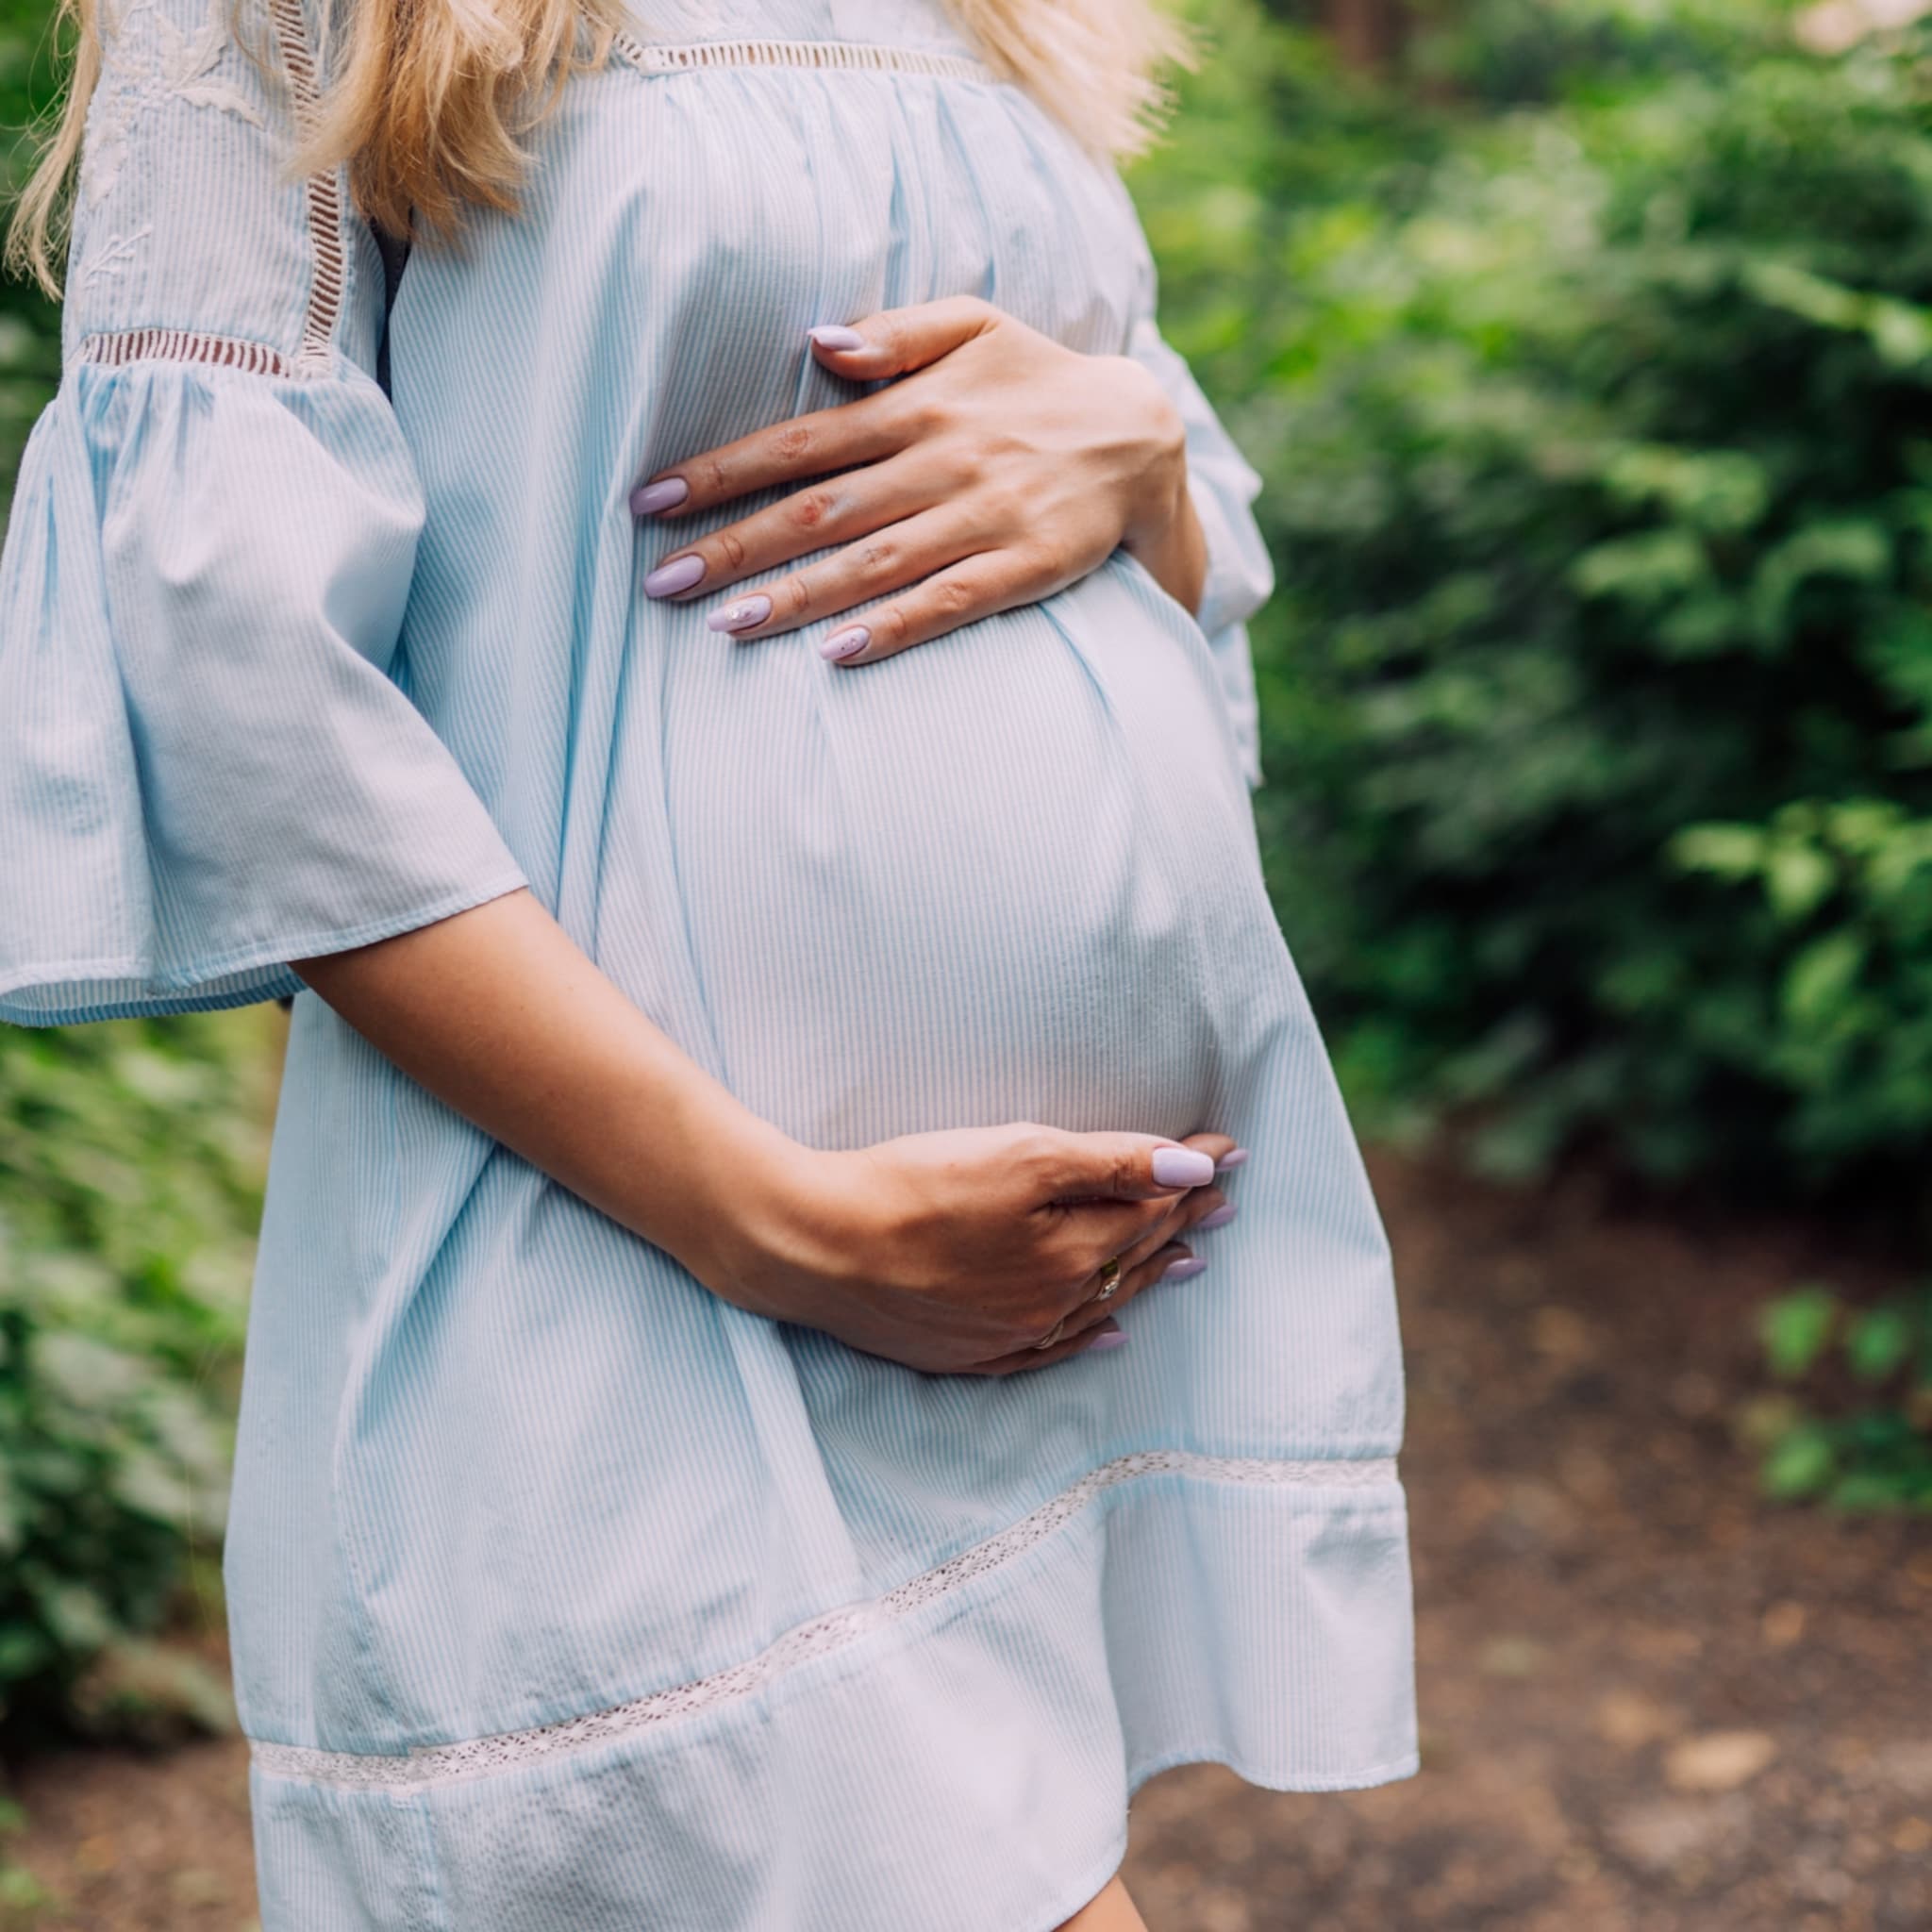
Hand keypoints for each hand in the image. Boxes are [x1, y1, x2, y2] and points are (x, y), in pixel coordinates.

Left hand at [629, 296, 1208, 664]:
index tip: (651, 503)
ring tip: (725, 626)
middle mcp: (941, 461)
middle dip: (736, 546)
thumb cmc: (1037, 381)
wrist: (1143, 437)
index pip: (799, 442)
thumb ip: (897, 333)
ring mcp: (982, 518)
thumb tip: (819, 341)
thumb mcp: (975, 324)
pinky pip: (949, 603)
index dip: (722, 473)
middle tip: (662, 583)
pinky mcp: (1023, 567)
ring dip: (796, 596)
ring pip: (873, 563)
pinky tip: (837, 654)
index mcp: (916, 407)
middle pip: (820, 509)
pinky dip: (893, 628)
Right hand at [712, 1121, 1240, 1375]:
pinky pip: (1052, 1349)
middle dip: (1181, 1223)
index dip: (1192, 1176)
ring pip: (1101, 1301)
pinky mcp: (969, 1351)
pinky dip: (1090, 1333)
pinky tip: (1111, 1329)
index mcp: (1075, 1252)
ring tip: (1188, 1258)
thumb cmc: (914, 1187)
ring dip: (1148, 1274)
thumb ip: (1112, 1163)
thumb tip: (1194, 1168)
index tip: (1230, 1154)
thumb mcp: (1020, 1153)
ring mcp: (1012, 1335)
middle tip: (1221, 1202)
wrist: (815, 1245)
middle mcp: (1055, 1303)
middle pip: (1134, 1256)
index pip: (1153, 1208)